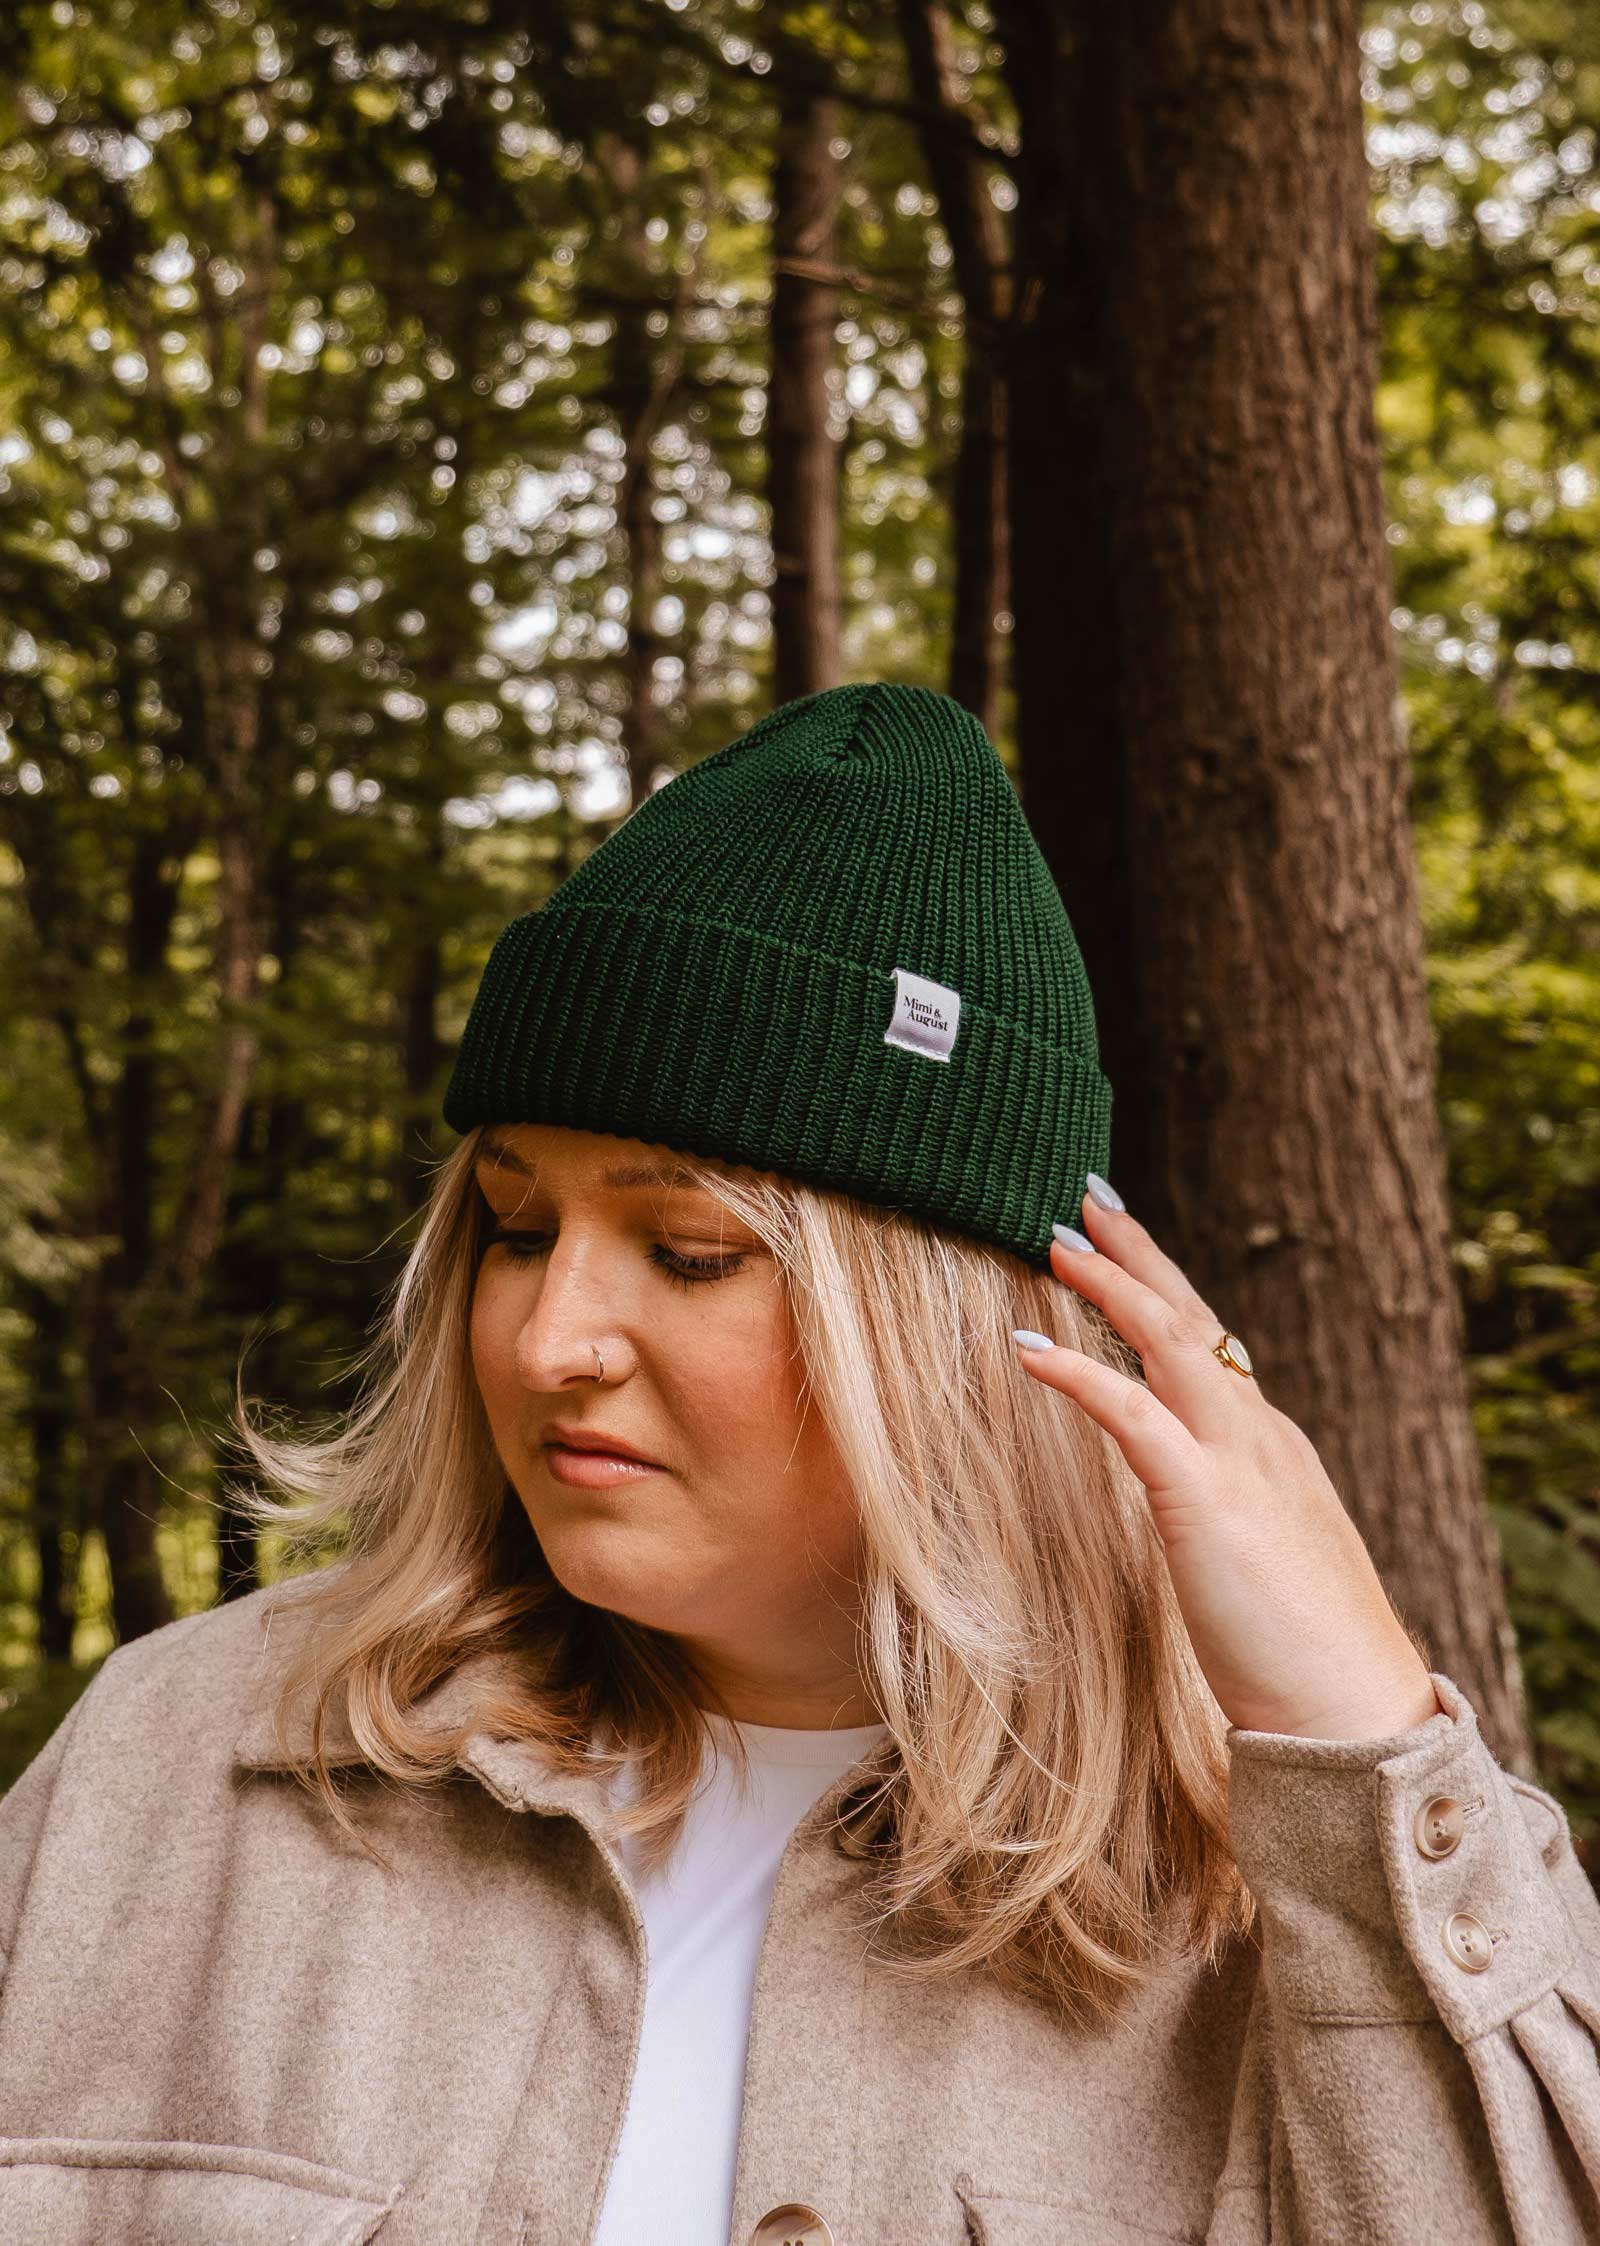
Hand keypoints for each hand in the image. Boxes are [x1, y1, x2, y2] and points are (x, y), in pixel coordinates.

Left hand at [1014, 1181, 1443, 1742]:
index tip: (1119, 1244)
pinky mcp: (1206, 1503)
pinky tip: (1025, 1348)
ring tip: (1052, 1240)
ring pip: (1170, 1343)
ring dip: (1109, 1284)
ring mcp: (1240, 1462)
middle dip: (1137, 1252)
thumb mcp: (1253, 1562)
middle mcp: (1260, 1436)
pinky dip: (1078, 1372)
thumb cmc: (1299, 1656)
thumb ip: (1217, 1516)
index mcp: (1270, 1448)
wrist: (1351, 1714)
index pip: (1211, 1347)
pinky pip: (1134, 1415)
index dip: (1162, 1292)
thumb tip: (1177, 1505)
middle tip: (1086, 1195)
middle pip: (1192, 1319)